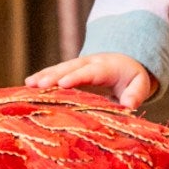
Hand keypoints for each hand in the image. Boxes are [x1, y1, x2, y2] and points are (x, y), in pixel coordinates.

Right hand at [27, 53, 158, 108]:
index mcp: (106, 67)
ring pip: (59, 68)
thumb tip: (128, 106)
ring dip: (44, 75)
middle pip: (70, 68)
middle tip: (39, 85)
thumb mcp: (140, 84)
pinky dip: (43, 76)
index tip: (62, 84)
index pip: (90, 72)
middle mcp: (89, 62)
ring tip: (29, 84)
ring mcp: (78, 65)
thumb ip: (136, 94)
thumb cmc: (132, 77)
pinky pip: (55, 72)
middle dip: (54, 76)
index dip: (76, 77)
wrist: (125, 62)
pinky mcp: (70, 70)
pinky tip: (28, 84)